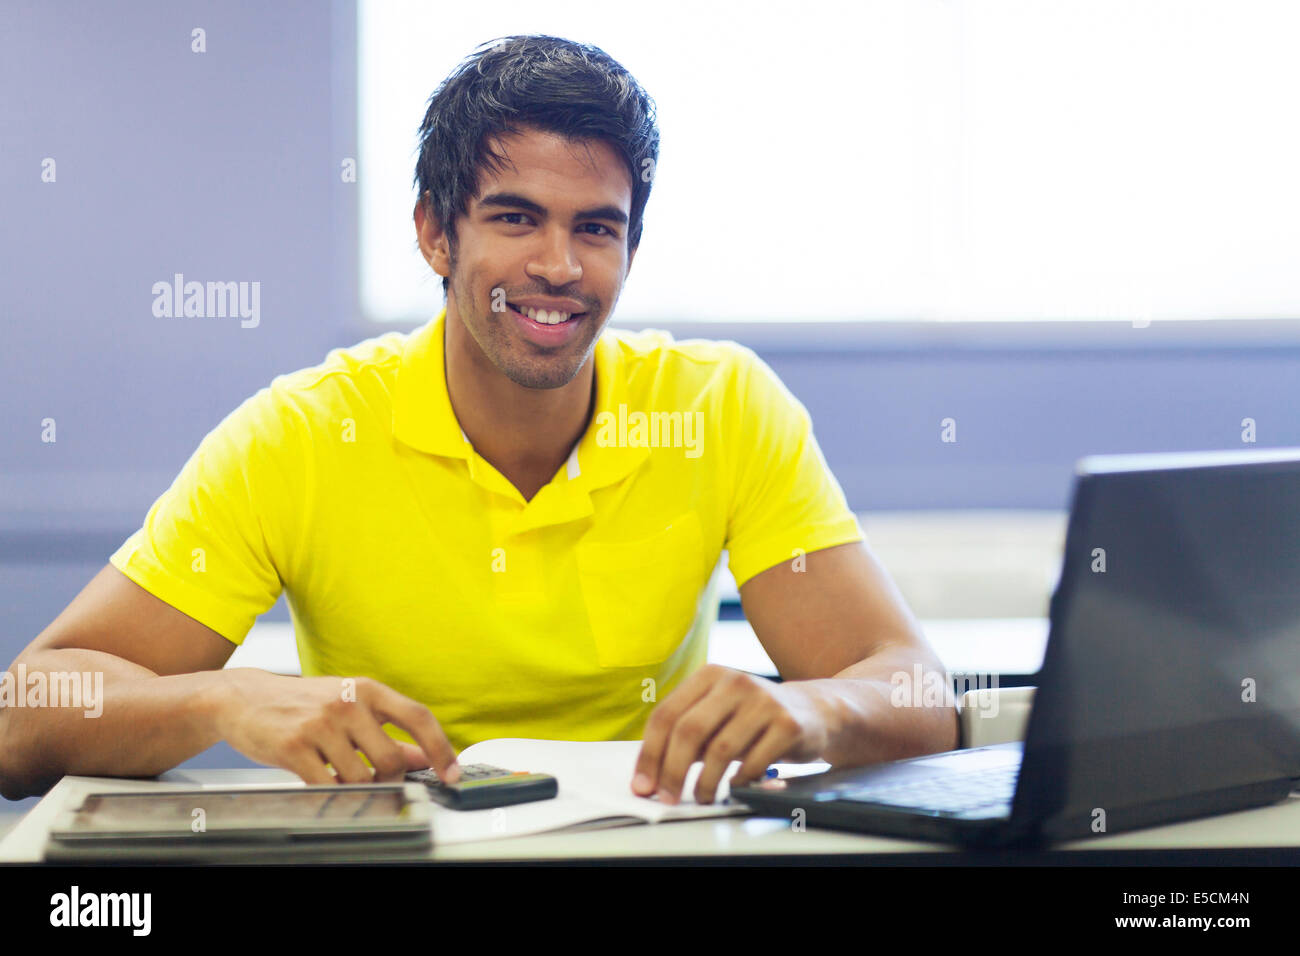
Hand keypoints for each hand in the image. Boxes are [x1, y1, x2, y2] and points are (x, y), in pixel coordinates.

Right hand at [215, 668, 459, 784]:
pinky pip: (328, 786)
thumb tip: (425, 758)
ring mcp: (319, 724)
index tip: (453, 773)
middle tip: (380, 783)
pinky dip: (333, 793)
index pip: (418, 717)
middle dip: (391, 780)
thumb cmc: (303, 703)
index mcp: (367, 689)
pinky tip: (325, 782)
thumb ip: (388, 731)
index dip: (441, 748)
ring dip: (359, 788)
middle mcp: (346, 702)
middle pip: (391, 759)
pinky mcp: (294, 747)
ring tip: (343, 777)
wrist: (243, 697)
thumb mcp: (350, 708)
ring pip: (361, 777)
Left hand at [630, 665, 833, 804]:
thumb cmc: (753, 719)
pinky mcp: (787, 723)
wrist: (813, 710)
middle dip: (671, 771)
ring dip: (705, 782)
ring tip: (700, 797)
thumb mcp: (717, 715)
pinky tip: (734, 787)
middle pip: (689, 730)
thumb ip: (687, 736)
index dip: (650, 754)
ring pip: (720, 749)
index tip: (642, 785)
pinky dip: (738, 781)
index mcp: (709, 675)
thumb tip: (650, 777)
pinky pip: (753, 762)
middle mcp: (734, 682)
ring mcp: (763, 700)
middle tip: (666, 797)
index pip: (666, 715)